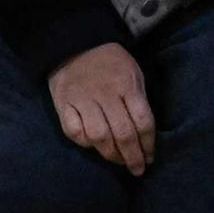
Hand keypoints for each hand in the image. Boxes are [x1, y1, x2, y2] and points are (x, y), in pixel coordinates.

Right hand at [48, 42, 157, 173]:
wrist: (76, 43)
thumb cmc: (111, 62)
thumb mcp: (133, 73)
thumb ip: (138, 100)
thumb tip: (145, 134)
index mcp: (127, 85)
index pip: (143, 121)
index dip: (149, 144)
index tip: (150, 158)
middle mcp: (105, 95)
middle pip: (123, 133)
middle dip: (133, 156)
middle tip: (137, 169)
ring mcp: (82, 100)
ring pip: (98, 136)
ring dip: (111, 154)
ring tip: (118, 161)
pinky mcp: (63, 103)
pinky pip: (73, 131)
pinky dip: (84, 143)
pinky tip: (93, 146)